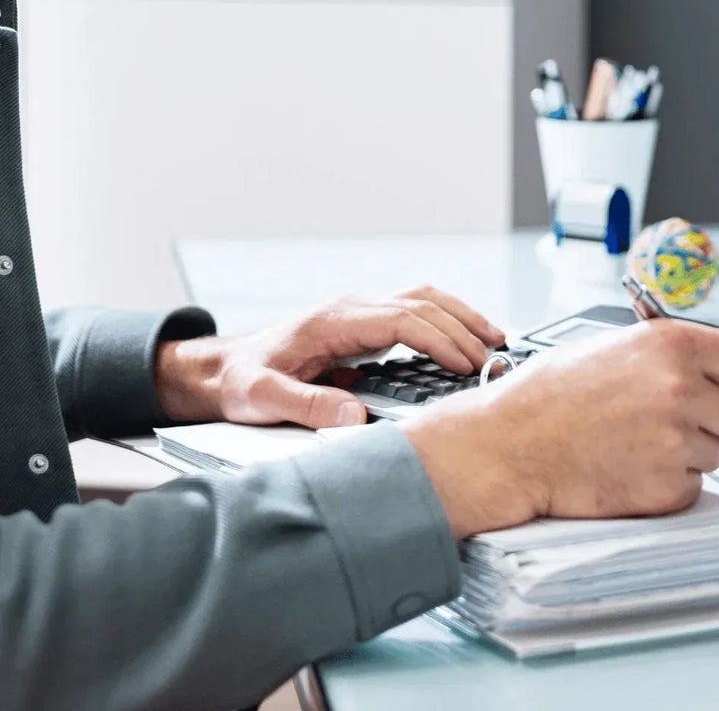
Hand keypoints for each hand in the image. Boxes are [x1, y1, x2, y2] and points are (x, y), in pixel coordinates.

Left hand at [153, 286, 505, 429]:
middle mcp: (350, 309)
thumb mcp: (263, 399)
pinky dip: (445, 319)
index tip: (466, 362)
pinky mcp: (363, 324)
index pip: (401, 318)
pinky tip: (463, 338)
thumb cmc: (241, 382)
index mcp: (333, 321)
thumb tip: (355, 419)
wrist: (224, 369)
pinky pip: (414, 310)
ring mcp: (358, 312)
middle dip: (461, 328)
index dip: (438, 339)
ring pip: (422, 298)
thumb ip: (306, 407)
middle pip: (420, 302)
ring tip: (494, 339)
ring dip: (459, 315)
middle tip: (493, 358)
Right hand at [401, 318, 718, 536]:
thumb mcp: (617, 346)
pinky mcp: (666, 488)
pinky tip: (628, 464)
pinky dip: (667, 481)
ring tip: (636, 439)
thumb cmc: (554, 392)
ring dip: (689, 451)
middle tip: (692, 422)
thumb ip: (673, 354)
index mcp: (671, 344)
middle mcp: (681, 389)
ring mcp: (676, 442)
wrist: (512, 443)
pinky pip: (692, 486)